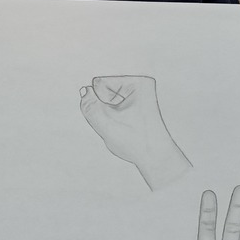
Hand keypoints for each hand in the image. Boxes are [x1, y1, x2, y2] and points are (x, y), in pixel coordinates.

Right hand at [79, 75, 190, 189]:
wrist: (156, 157)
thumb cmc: (138, 142)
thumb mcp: (107, 124)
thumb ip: (89, 106)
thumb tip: (84, 91)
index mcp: (137, 82)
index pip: (99, 83)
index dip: (100, 103)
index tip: (116, 117)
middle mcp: (139, 83)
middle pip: (103, 90)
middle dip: (104, 108)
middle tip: (119, 123)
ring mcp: (137, 93)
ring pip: (106, 99)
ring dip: (108, 114)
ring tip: (122, 126)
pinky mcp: (135, 102)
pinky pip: (113, 105)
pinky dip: (113, 117)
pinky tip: (123, 126)